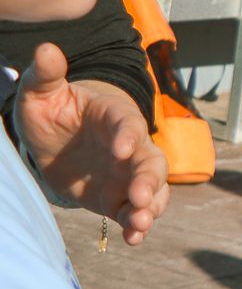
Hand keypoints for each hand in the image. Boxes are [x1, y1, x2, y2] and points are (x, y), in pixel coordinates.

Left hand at [13, 43, 168, 243]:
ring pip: (153, 191)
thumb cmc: (52, 110)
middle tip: (140, 196)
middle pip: (153, 163)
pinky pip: (134, 214)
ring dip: (151, 208)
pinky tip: (133, 239)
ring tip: (140, 224)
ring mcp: (127, 175)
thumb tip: (47, 49)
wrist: (55, 140)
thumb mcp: (41, 92)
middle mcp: (130, 148)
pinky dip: (138, 227)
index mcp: (115, 118)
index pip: (129, 125)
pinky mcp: (117, 199)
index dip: (129, 136)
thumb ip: (46, 74)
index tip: (121, 150)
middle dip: (150, 180)